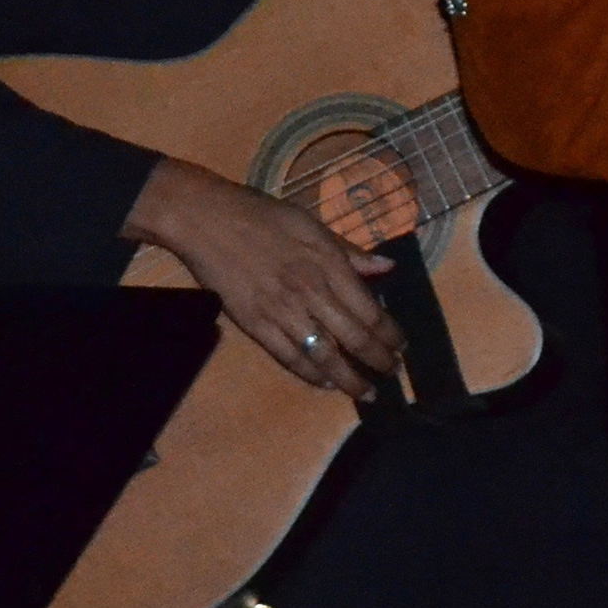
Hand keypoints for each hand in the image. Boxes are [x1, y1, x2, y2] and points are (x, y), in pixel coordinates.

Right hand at [122, 155, 401, 403]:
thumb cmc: (260, 215)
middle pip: (354, 337)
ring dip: (350, 379)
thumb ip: (348, 251)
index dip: (390, 333)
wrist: (205, 219)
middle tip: (391, 373)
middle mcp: (309, 292)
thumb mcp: (310, 223)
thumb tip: (387, 266)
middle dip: (378, 360)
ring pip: (325, 355)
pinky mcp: (255, 325)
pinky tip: (327, 383)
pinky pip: (289, 357)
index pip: (369, 310)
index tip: (401, 346)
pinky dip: (311, 375)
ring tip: (366, 392)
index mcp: (326, 263)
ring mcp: (281, 311)